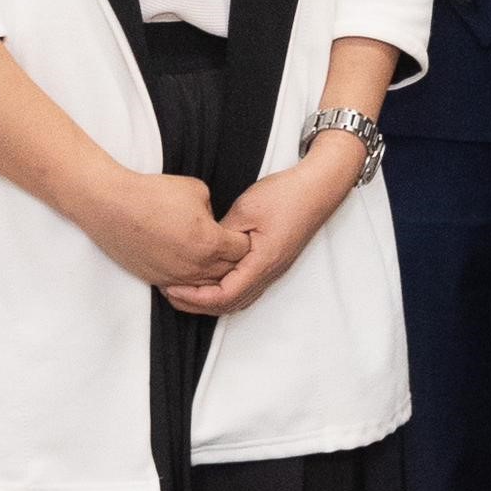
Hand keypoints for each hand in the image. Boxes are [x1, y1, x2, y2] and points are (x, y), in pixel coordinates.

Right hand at [71, 165, 249, 292]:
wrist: (111, 207)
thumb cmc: (153, 195)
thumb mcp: (198, 192)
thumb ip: (215, 212)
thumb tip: (215, 223)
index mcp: (210, 243)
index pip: (244, 250)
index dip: (247, 238)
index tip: (244, 230)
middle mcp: (195, 266)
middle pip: (229, 272)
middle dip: (235, 259)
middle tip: (234, 245)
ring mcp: (174, 277)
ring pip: (207, 286)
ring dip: (215, 274)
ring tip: (216, 257)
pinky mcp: (156, 280)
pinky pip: (184, 289)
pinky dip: (193, 282)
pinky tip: (194, 269)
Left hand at [166, 149, 354, 317]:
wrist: (320, 185)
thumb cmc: (287, 194)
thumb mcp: (246, 210)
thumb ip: (222, 236)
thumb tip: (203, 251)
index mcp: (263, 261)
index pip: (224, 295)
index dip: (195, 297)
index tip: (172, 287)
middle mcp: (270, 272)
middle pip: (230, 304)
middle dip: (197, 304)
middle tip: (170, 292)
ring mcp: (274, 269)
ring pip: (238, 299)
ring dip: (210, 300)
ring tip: (185, 289)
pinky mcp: (273, 261)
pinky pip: (245, 288)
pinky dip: (223, 291)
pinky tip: (210, 280)